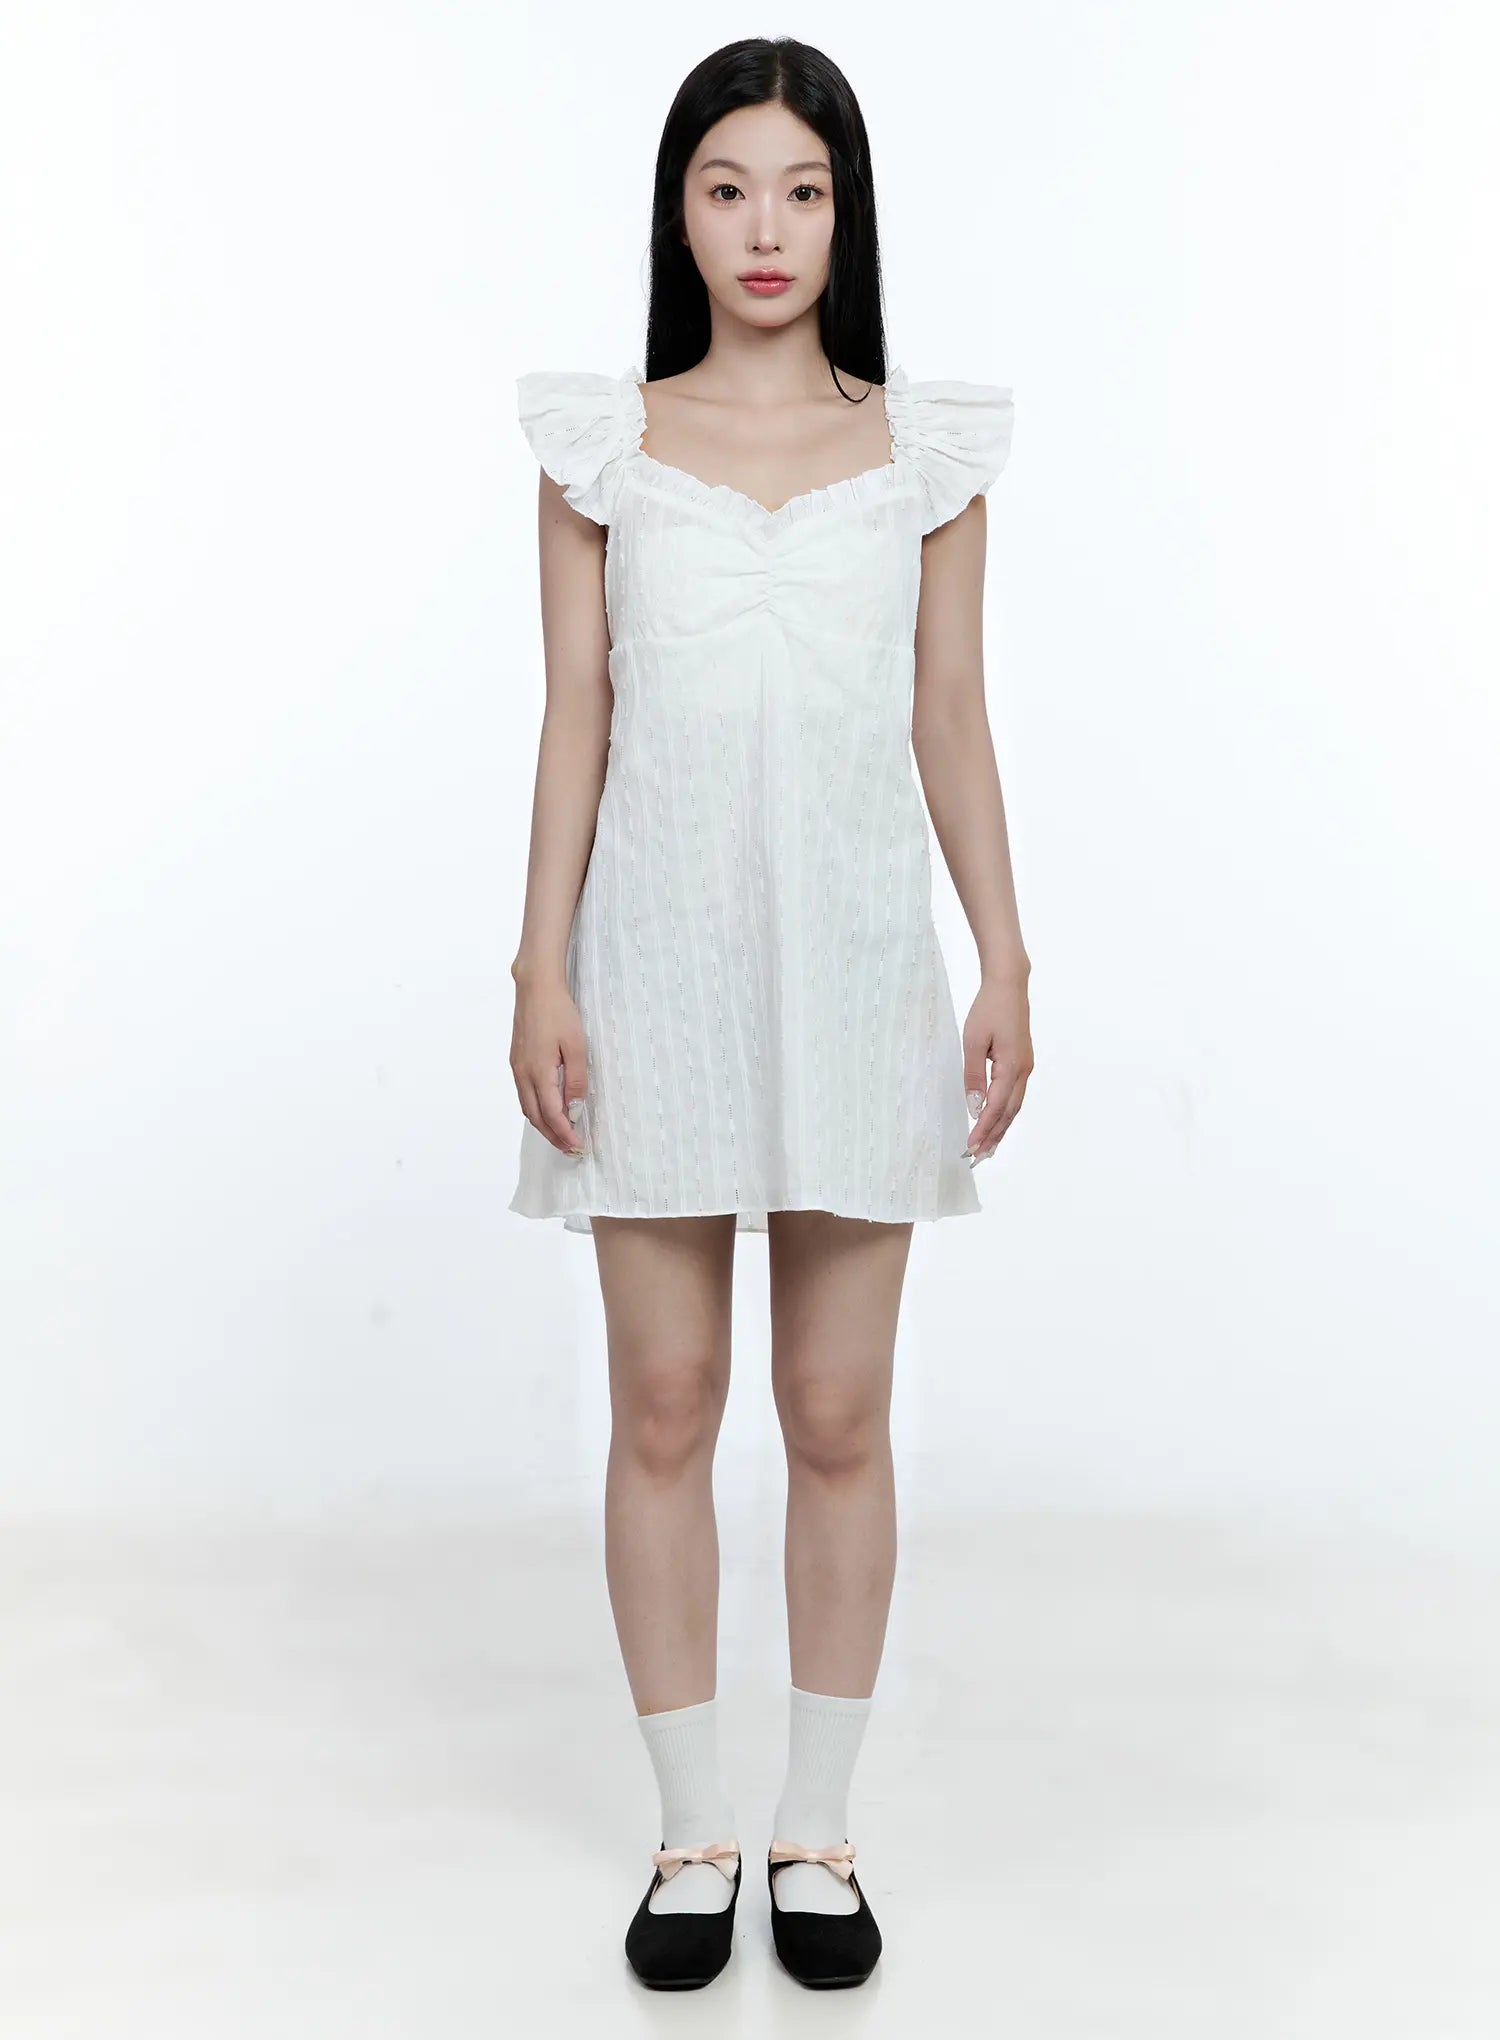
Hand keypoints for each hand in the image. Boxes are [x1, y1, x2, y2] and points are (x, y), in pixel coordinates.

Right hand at [510, 976, 589, 1157]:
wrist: (535, 988)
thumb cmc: (559, 1013)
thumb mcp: (576, 1046)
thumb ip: (575, 1080)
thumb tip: (575, 1108)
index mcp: (538, 1072)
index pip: (551, 1114)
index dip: (564, 1134)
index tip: (577, 1146)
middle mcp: (523, 1074)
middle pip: (535, 1117)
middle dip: (552, 1136)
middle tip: (570, 1149)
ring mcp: (517, 1068)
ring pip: (527, 1108)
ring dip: (543, 1125)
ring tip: (560, 1135)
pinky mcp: (516, 1061)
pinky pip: (524, 1095)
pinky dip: (536, 1110)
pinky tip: (548, 1111)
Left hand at [961, 972, 1032, 1164]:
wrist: (1008, 986)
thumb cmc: (989, 1010)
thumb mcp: (973, 1041)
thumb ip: (973, 1076)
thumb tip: (974, 1107)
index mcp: (1012, 1067)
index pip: (996, 1107)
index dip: (984, 1129)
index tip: (970, 1147)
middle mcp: (1023, 1071)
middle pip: (1009, 1112)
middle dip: (994, 1136)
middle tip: (979, 1157)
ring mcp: (1025, 1067)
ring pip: (1014, 1106)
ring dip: (1001, 1127)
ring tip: (988, 1147)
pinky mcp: (1022, 1062)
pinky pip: (1014, 1095)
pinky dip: (1005, 1112)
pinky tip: (996, 1120)